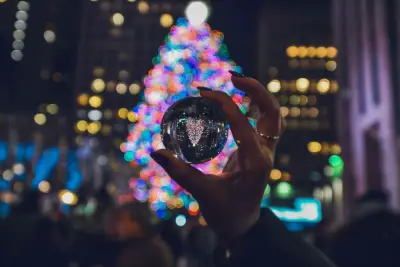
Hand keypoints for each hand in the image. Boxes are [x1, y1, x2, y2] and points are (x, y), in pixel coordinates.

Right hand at [150, 71, 284, 242]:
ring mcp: (266, 152)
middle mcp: (265, 154)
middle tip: (231, 76)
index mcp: (255, 164)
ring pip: (273, 116)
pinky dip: (255, 106)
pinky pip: (265, 123)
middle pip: (272, 113)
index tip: (202, 92)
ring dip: (259, 96)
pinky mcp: (261, 151)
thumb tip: (156, 152)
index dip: (223, 104)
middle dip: (255, 90)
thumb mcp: (202, 194)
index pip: (242, 124)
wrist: (242, 225)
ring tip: (236, 81)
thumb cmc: (225, 213)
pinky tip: (239, 99)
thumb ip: (180, 172)